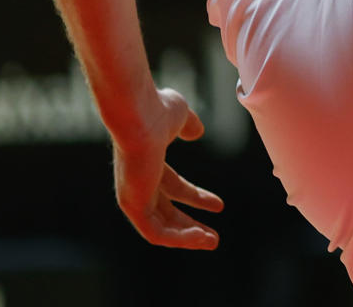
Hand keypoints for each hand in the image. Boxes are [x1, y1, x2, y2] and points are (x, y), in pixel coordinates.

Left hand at [110, 88, 222, 249]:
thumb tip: (197, 131)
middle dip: (190, 225)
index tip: (219, 206)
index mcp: (148, 165)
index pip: (172, 188)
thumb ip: (188, 124)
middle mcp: (138, 184)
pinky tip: (199, 237)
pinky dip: (178, 239)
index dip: (196, 198)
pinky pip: (155, 233)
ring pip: (160, 228)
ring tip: (212, 242)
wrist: (138, 114)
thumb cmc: (156, 109)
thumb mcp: (179, 116)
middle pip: (166, 213)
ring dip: (187, 238)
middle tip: (213, 237)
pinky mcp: (133, 207)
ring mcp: (133, 196)